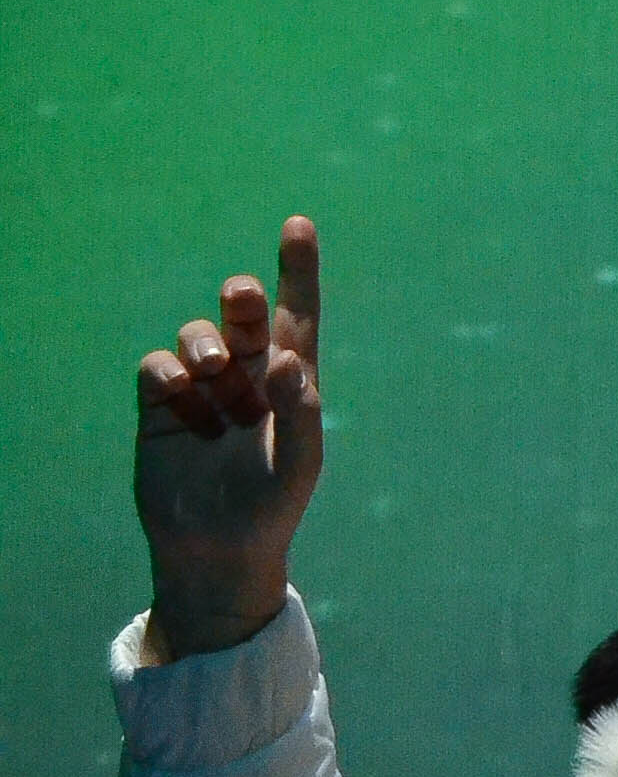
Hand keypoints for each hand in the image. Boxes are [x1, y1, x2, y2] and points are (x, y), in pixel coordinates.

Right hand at [136, 218, 323, 659]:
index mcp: (289, 379)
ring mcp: (202, 388)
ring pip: (197, 335)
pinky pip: (157, 367)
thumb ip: (301, 411)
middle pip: (242, 313)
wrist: (217, 552)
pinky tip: (185, 406)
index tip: (298, 224)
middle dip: (240, 297)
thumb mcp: (300, 464)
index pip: (297, 314)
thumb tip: (284, 359)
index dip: (298, 269)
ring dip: (204, 344)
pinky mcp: (161, 408)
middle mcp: (246, 374)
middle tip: (240, 299)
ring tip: (212, 375)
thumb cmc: (271, 507)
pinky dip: (169, 376)